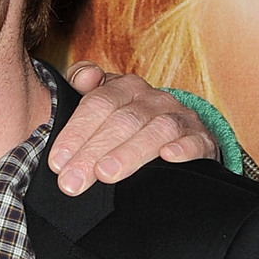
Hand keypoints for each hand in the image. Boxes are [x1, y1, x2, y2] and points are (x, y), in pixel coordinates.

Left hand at [49, 64, 217, 196]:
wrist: (179, 133)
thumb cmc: (129, 122)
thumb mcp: (103, 101)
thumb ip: (82, 83)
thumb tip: (82, 77)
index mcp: (125, 88)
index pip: (98, 104)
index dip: (76, 132)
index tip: (57, 162)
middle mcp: (153, 99)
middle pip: (122, 121)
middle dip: (93, 152)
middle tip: (72, 181)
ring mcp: (179, 117)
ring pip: (156, 130)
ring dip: (130, 153)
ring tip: (105, 174)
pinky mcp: (201, 139)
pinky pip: (195, 140)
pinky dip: (184, 148)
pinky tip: (168, 157)